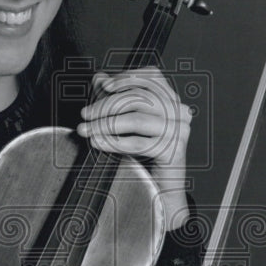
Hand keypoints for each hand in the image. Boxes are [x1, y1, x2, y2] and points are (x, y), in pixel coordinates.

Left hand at [76, 69, 191, 229]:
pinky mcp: (173, 150)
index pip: (152, 76)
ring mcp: (179, 131)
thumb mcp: (127, 123)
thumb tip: (100, 78)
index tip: (103, 86)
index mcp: (172, 100)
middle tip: (85, 114)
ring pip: (136, 119)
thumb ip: (115, 98)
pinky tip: (98, 142)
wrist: (160, 189)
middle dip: (106, 105)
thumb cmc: (145, 155)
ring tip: (87, 130)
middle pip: (139, 98)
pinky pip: (138, 142)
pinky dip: (113, 142)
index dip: (127, 77)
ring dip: (105, 124)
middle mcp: (180, 112)